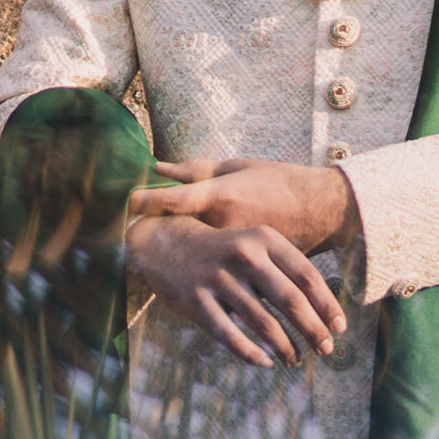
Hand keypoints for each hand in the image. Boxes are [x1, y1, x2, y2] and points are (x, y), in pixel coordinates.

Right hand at [126, 211, 344, 364]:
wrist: (167, 244)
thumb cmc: (225, 253)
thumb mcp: (256, 246)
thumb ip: (285, 271)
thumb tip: (324, 311)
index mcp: (264, 239)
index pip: (307, 276)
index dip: (327, 305)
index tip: (340, 328)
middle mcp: (244, 256)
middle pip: (290, 300)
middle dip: (313, 330)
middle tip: (326, 350)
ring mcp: (219, 279)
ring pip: (263, 323)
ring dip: (284, 347)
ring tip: (295, 361)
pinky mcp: (196, 301)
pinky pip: (229, 335)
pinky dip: (250, 353)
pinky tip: (265, 363)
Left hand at [127, 158, 354, 252]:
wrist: (321, 210)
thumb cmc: (278, 181)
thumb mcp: (238, 167)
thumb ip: (197, 170)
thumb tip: (158, 167)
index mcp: (219, 196)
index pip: (169, 199)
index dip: (140, 202)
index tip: (117, 203)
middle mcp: (222, 225)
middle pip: (173, 234)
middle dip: (147, 234)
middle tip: (120, 234)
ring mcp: (234, 251)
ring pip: (192, 257)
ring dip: (168, 258)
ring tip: (142, 255)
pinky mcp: (247, 270)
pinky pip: (215, 271)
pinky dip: (198, 267)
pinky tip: (183, 267)